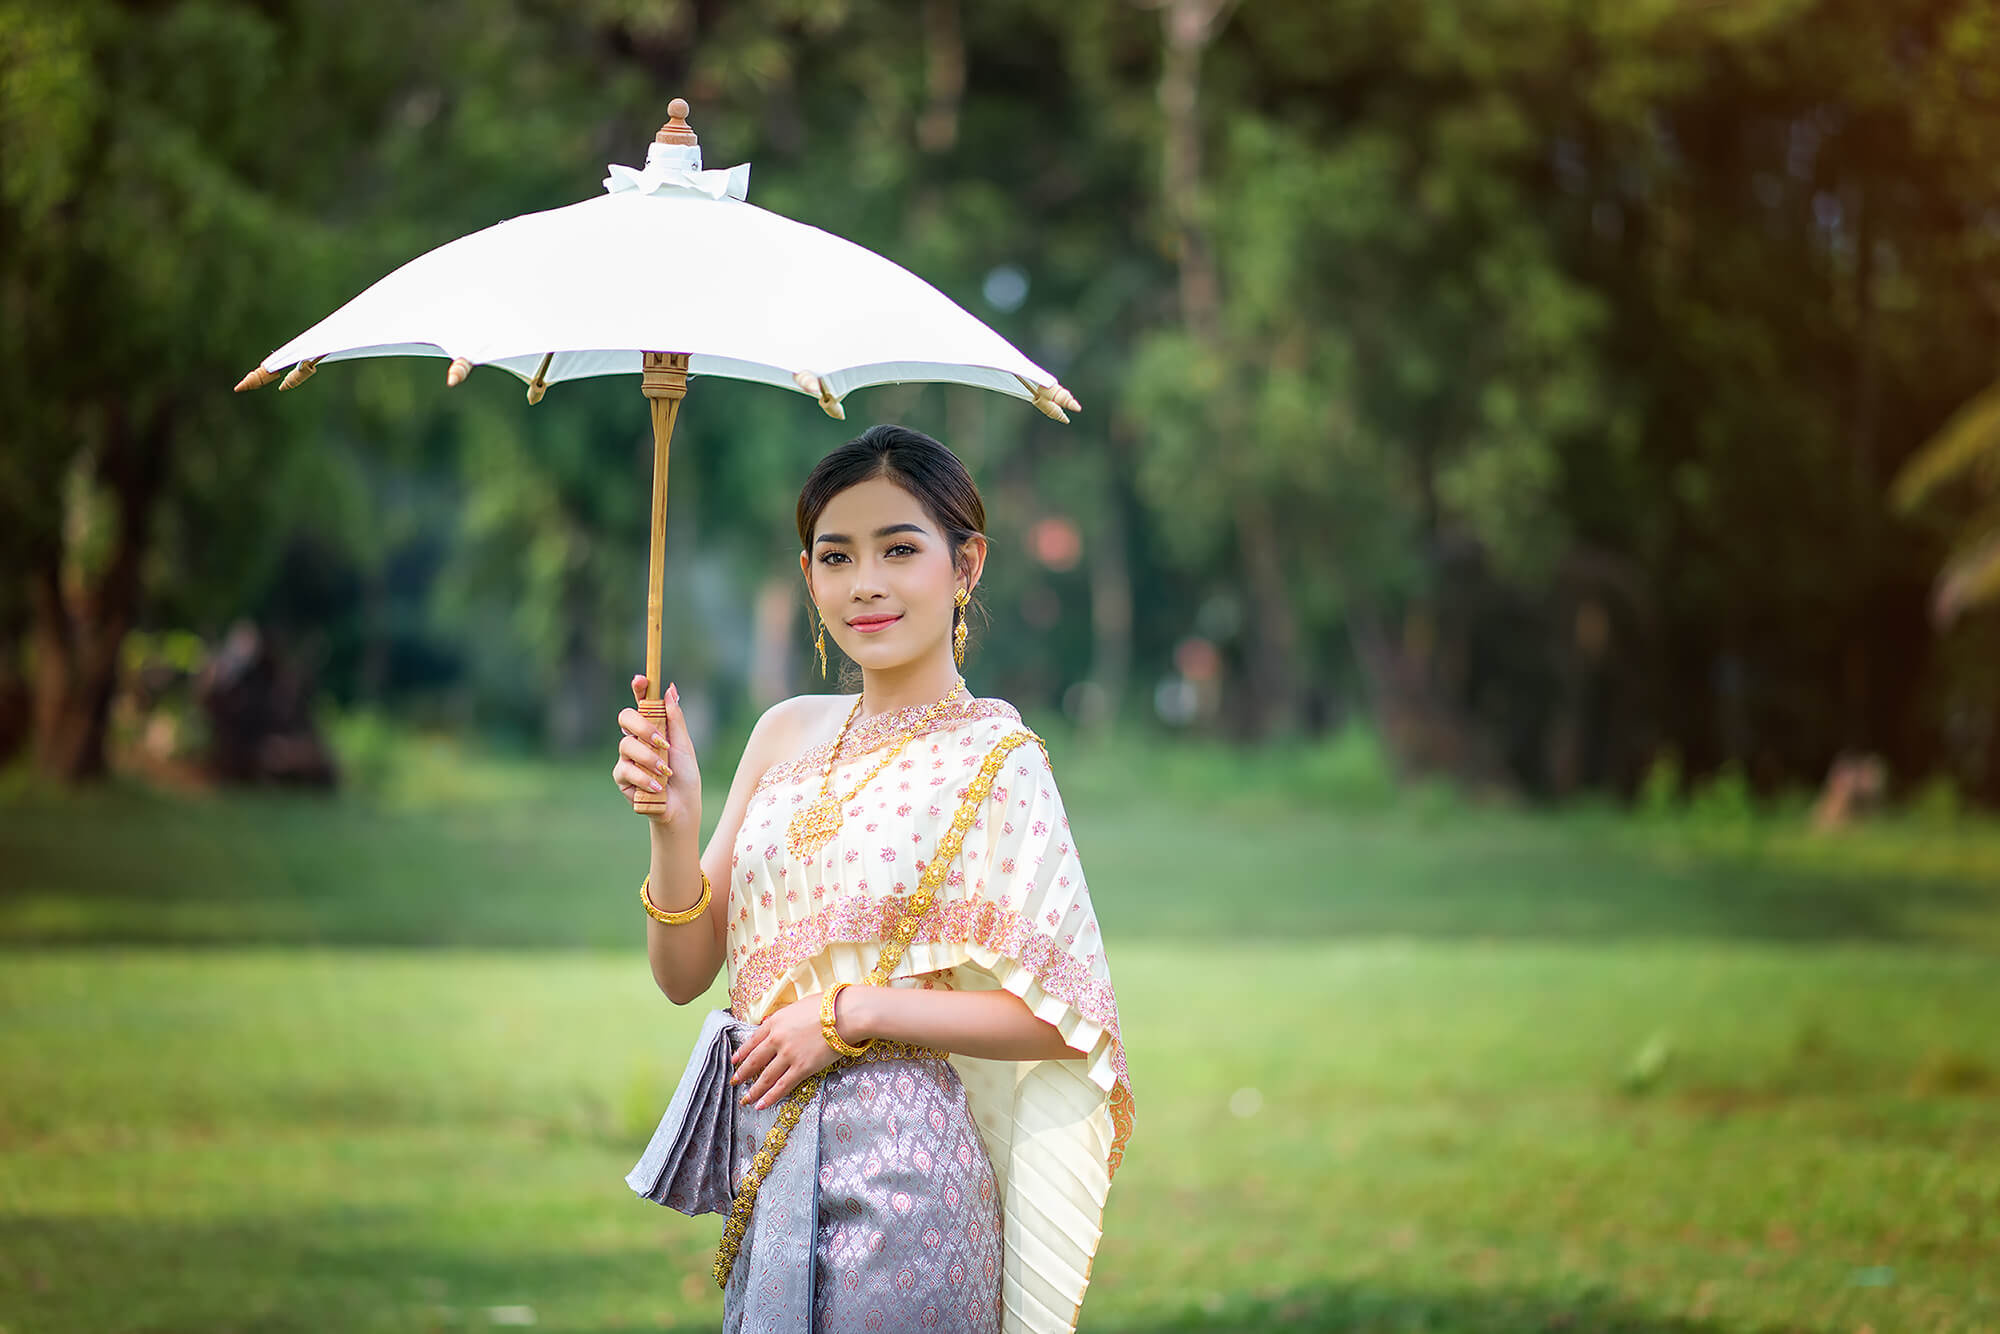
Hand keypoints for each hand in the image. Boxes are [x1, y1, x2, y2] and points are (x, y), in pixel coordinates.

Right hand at [614, 675, 701, 827]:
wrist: (682, 806)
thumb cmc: (685, 775)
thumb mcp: (684, 745)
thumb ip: (675, 718)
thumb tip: (670, 688)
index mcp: (653, 727)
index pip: (642, 703)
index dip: (639, 688)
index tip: (641, 678)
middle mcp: (637, 739)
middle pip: (625, 718)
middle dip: (642, 726)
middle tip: (661, 741)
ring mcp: (627, 758)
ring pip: (626, 745)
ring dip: (649, 759)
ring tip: (665, 772)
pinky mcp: (622, 777)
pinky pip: (625, 770)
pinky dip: (644, 778)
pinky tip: (658, 786)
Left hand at [729, 993, 844, 1109]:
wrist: (845, 1014)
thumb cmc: (826, 1006)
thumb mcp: (797, 1006)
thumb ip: (783, 1017)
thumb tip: (771, 1023)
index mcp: (775, 1022)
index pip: (752, 1040)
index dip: (742, 1052)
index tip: (734, 1061)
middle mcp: (777, 1040)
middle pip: (754, 1060)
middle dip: (742, 1073)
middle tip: (734, 1081)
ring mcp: (788, 1055)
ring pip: (765, 1077)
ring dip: (753, 1090)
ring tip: (745, 1099)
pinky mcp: (802, 1068)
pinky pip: (782, 1086)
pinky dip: (770, 1097)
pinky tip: (761, 1104)